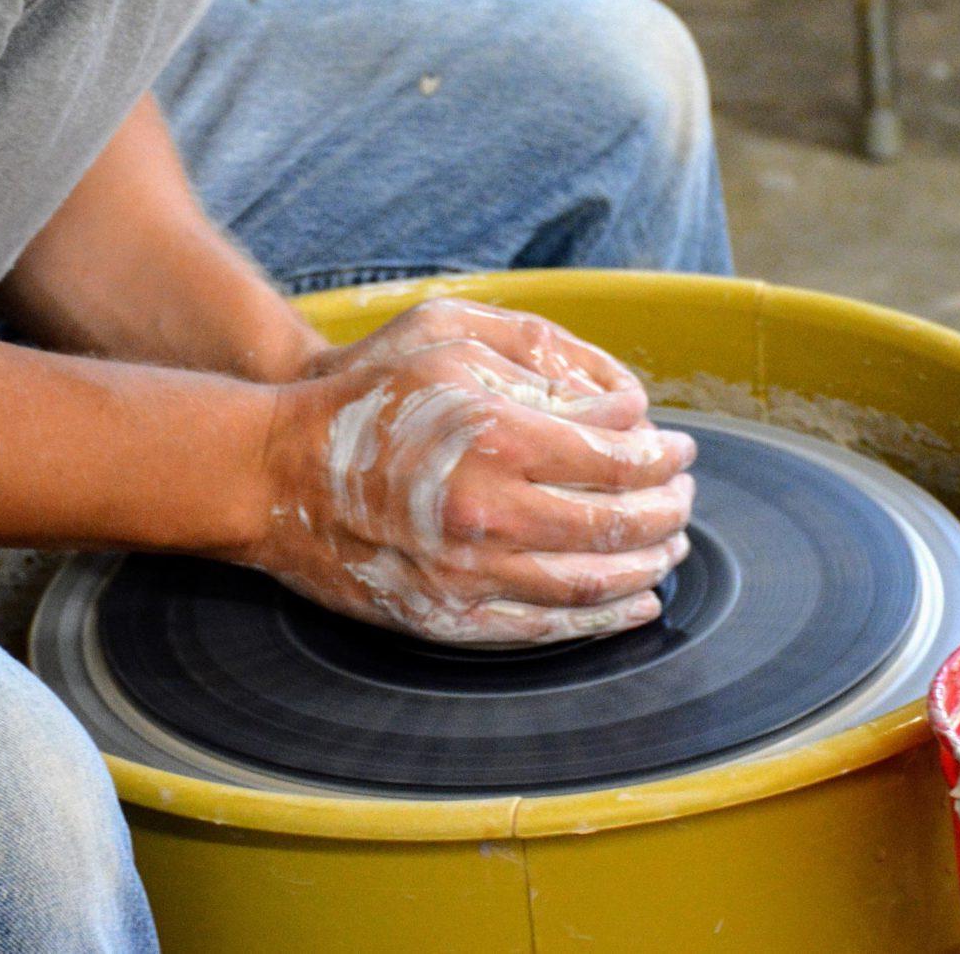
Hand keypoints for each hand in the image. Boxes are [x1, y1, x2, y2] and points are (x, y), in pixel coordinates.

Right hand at [250, 318, 695, 645]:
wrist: (274, 471)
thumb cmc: (367, 393)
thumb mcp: (447, 333)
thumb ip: (540, 355)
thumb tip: (623, 402)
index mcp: (498, 436)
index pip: (619, 457)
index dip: (663, 455)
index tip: (680, 448)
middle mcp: (490, 511)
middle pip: (618, 524)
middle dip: (668, 510)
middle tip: (685, 494)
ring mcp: (468, 574)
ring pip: (592, 583)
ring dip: (647, 566)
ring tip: (671, 545)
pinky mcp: (447, 616)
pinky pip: (546, 627)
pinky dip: (602, 619)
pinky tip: (634, 602)